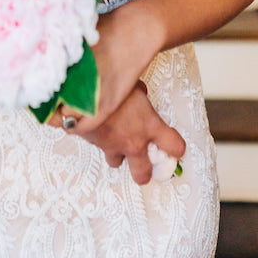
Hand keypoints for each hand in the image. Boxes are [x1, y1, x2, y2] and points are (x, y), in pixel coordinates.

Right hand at [53, 84, 185, 186]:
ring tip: (116, 139)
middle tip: (145, 162)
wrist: (80, 90)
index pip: (174, 146)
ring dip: (118, 153)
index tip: (174, 145)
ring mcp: (112, 146)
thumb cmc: (112, 84)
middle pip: (143, 174)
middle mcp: (133, 143)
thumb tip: (140, 93)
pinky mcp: (94, 144)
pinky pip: (99, 147)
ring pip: (117, 162)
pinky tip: (99, 126)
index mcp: (150, 126)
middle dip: (144, 171)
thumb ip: (140, 94)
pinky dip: (100, 139)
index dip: (176, 147)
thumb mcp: (133, 84)